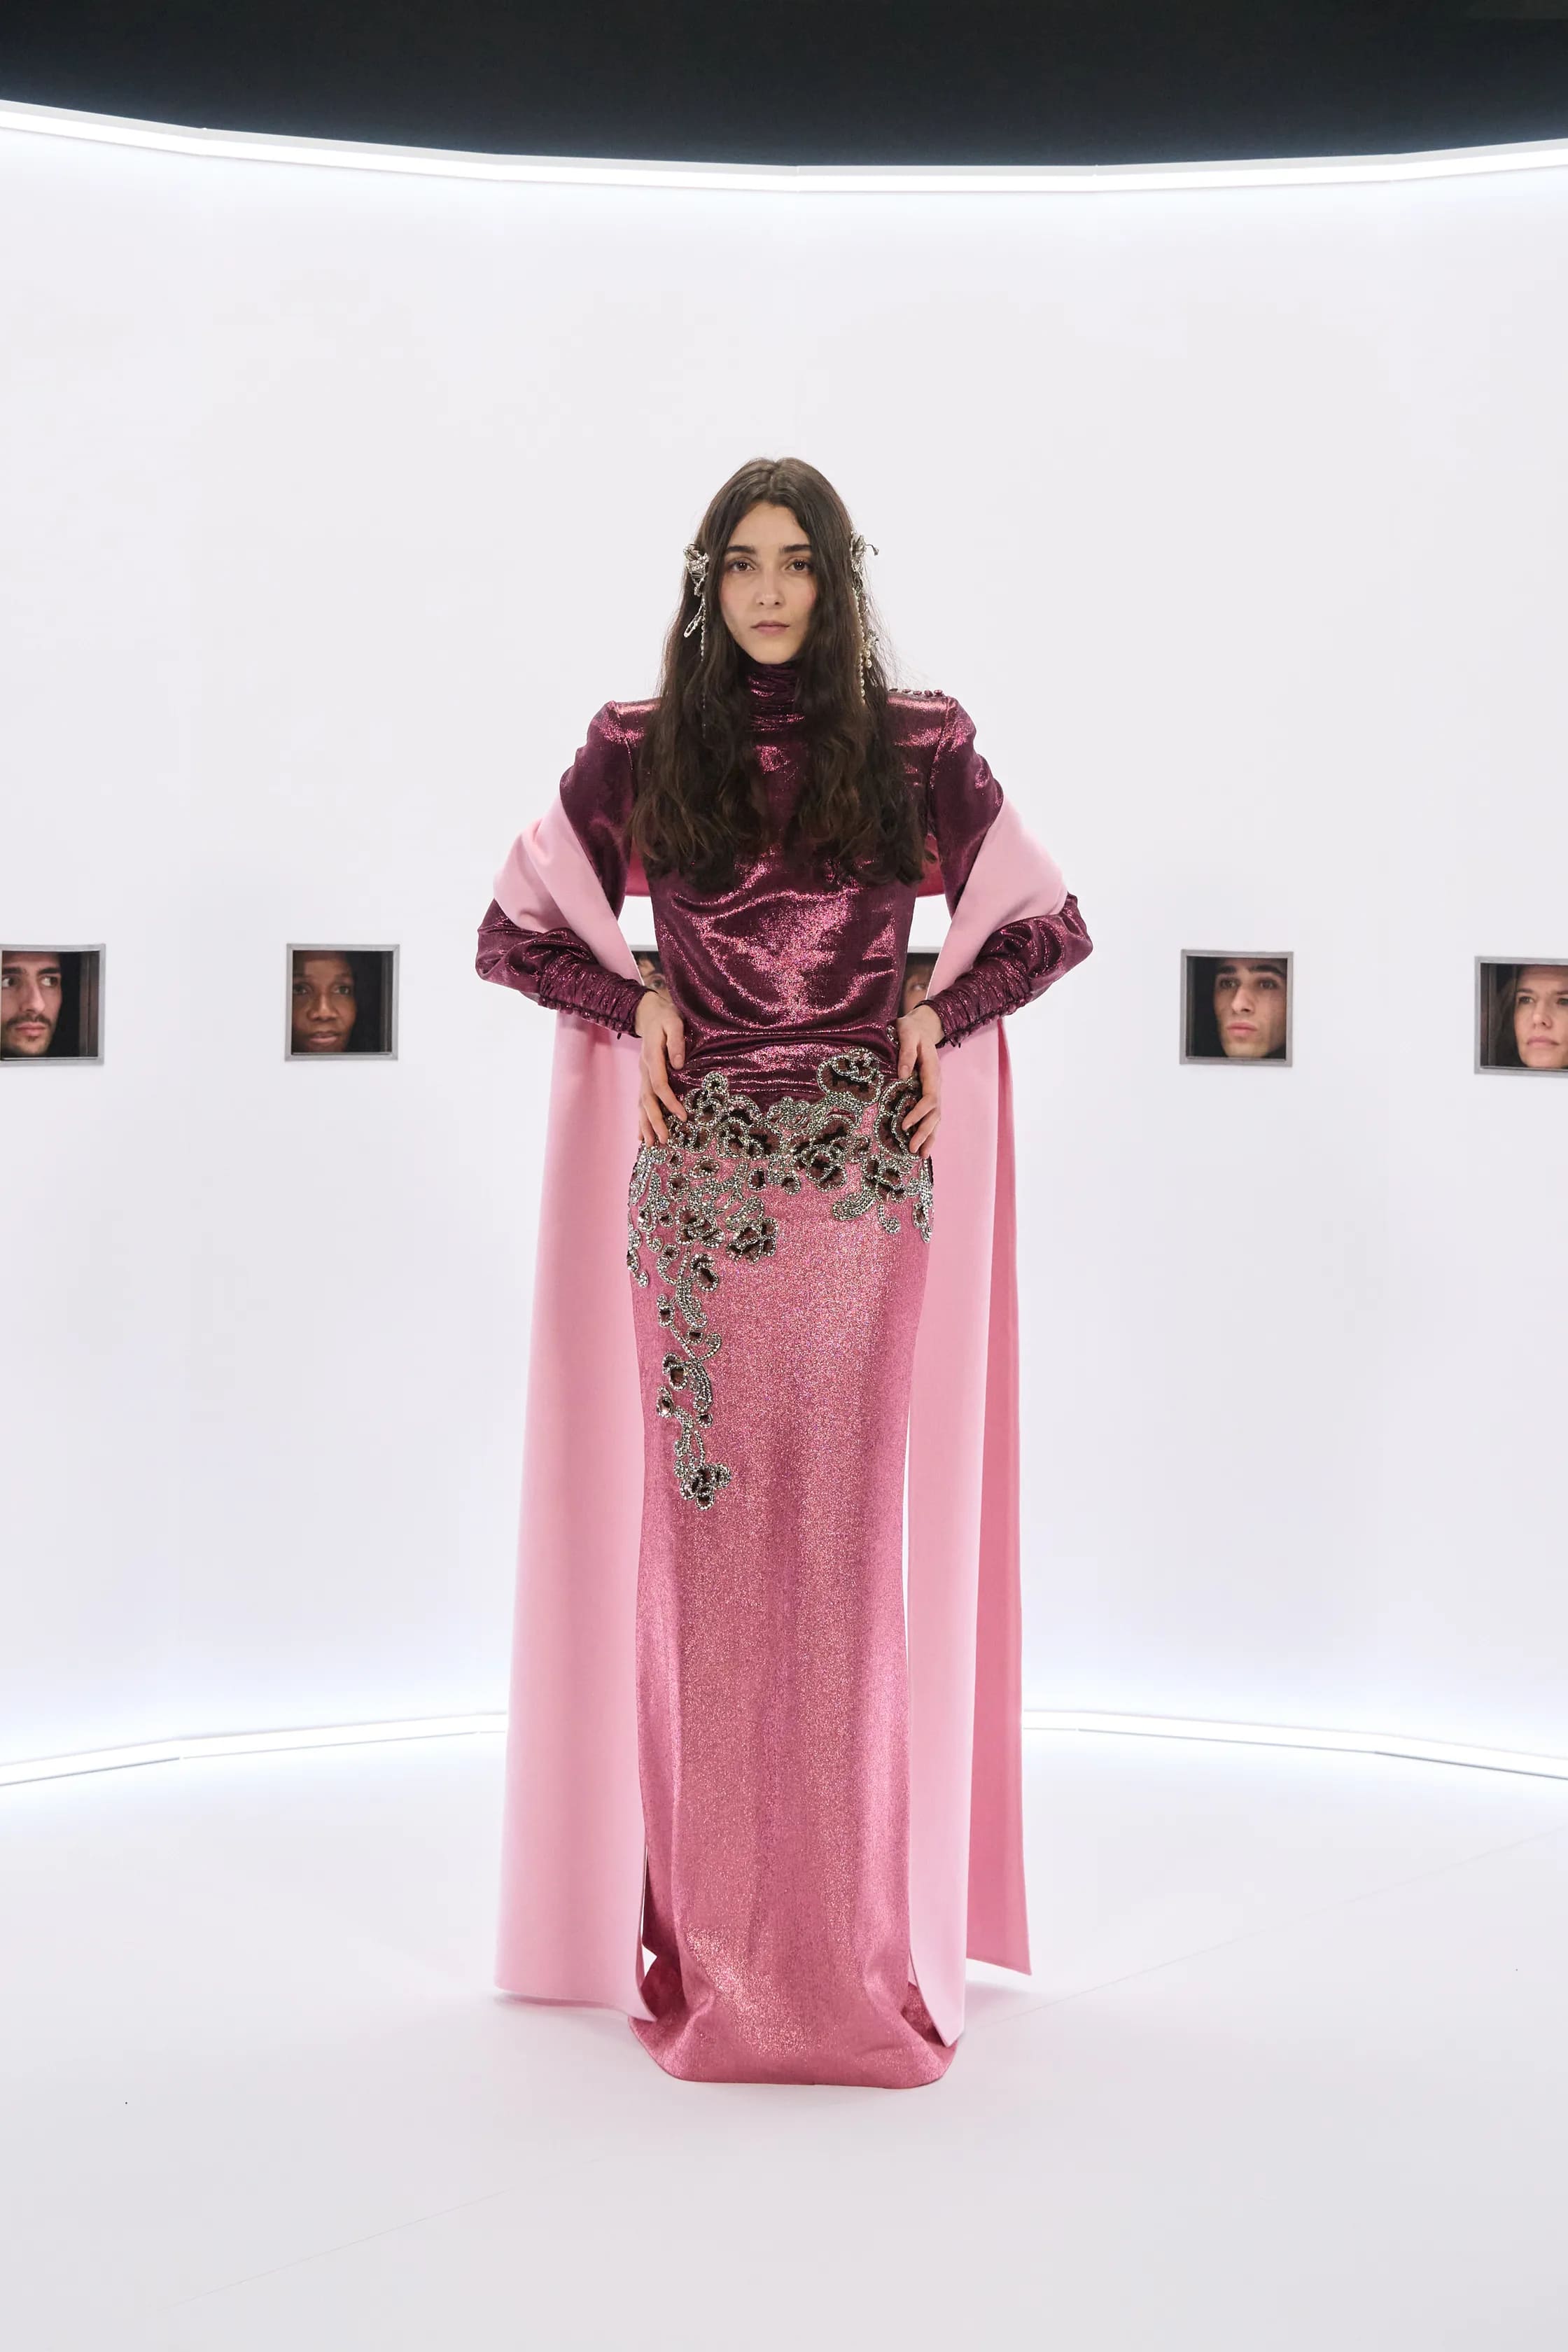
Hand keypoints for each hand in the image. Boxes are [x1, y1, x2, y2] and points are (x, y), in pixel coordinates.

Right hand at [635, 987, 688, 1145]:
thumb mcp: (674, 1022)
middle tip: (664, 1140)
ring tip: (651, 1145)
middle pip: (647, 1099)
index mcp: (651, 1056)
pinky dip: (641, 1118)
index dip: (670, 1101)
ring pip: (641, 1103)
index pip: (659, 1084)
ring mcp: (642, 1074)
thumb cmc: (666, 1016)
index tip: (683, 1116)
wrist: (649, 1012)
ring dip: (645, 1125)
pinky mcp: (644, 1077)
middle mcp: (644, 1069)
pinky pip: (641, 1101)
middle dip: (655, 1121)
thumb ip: (676, 1041)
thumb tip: (679, 1064)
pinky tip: (642, 1135)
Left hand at [894, 1000, 943, 1157]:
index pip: (930, 1098)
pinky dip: (929, 1130)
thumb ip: (906, 1052)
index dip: (919, 1113)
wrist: (922, 1025)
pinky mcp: (928, 1091)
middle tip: (912, 1150)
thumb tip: (902, 1074)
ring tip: (920, 1155)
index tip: (905, 1125)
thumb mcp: (907, 1034)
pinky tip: (922, 1144)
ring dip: (929, 1136)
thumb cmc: (911, 1029)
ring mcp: (934, 1088)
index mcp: (932, 1071)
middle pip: (935, 1113)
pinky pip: (931, 1114)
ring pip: (936, 1117)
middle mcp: (936, 1083)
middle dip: (925, 1132)